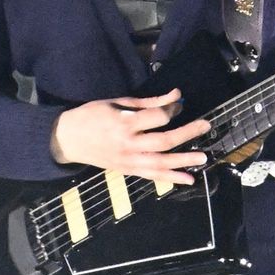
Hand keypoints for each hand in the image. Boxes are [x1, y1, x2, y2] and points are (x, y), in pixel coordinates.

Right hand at [51, 89, 210, 186]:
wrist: (68, 139)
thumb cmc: (92, 115)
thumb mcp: (118, 102)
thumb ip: (149, 102)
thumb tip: (177, 96)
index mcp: (124, 123)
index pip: (156, 118)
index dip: (172, 109)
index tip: (180, 104)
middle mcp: (128, 144)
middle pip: (163, 141)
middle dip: (187, 133)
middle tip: (206, 126)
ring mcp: (128, 160)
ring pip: (161, 163)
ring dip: (184, 161)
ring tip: (203, 157)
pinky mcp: (127, 171)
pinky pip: (152, 176)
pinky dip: (171, 178)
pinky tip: (188, 179)